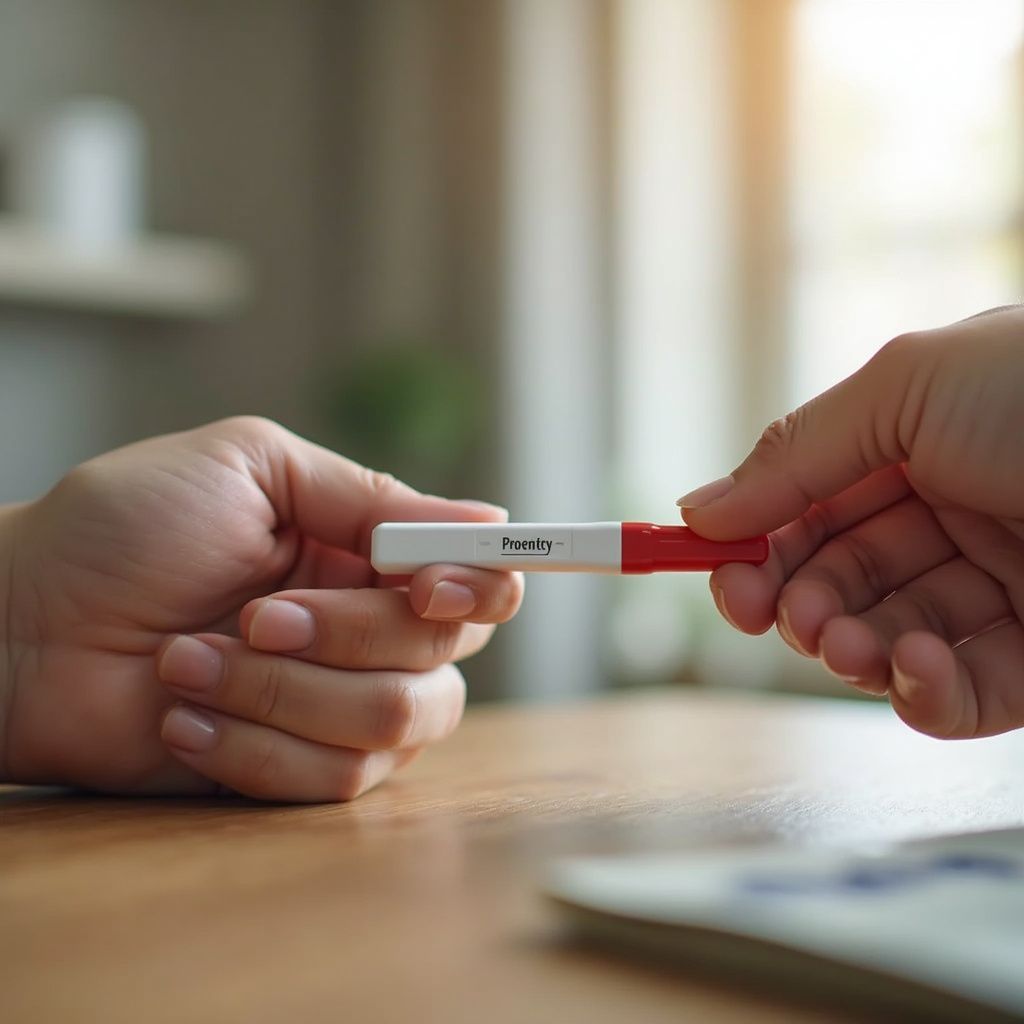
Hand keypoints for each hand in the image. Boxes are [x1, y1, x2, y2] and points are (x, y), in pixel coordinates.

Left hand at [0, 417, 522, 800]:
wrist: (20, 629)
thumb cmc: (121, 531)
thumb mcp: (250, 470)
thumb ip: (369, 496)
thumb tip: (490, 517)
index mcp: (362, 552)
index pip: (474, 582)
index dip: (475, 587)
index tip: (426, 586)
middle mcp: (365, 630)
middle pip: (443, 656)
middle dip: (349, 636)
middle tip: (257, 613)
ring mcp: (334, 705)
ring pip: (397, 724)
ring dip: (288, 692)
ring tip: (190, 661)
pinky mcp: (294, 771)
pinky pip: (334, 781)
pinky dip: (255, 747)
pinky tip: (183, 718)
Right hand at [679, 306, 1023, 738]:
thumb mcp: (907, 387)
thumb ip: (794, 453)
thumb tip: (698, 507)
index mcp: (922, 443)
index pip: (812, 506)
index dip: (757, 543)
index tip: (716, 576)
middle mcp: (956, 517)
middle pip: (838, 577)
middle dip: (794, 602)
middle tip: (771, 616)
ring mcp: (999, 592)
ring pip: (885, 640)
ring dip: (848, 648)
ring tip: (843, 642)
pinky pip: (956, 695)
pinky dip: (922, 692)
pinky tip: (917, 669)